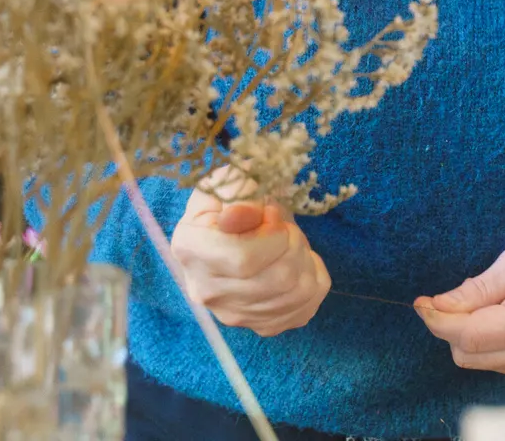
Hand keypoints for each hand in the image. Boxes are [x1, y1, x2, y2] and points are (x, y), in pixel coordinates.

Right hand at [170, 168, 329, 337]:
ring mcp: (233, 314)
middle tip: (285, 227)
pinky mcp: (260, 325)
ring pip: (295, 294)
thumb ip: (238, 191)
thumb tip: (241, 214)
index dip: (273, 235)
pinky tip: (298, 264)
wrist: (235, 220)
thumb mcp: (232, 179)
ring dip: (305, 260)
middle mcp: (205, 290)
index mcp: (190, 249)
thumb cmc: (233, 197)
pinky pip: (305, 308)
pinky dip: (313, 280)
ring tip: (291, 243)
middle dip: (294, 244)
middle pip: (276, 279)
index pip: (244, 259)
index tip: (273, 214)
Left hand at [416, 225, 504, 381]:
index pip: (471, 335)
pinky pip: (489, 362)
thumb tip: (437, 307)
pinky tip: (500, 316)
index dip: (438, 320)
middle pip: (467, 352)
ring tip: (493, 300)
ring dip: (468, 332)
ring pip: (474, 360)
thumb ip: (478, 288)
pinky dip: (483, 341)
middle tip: (461, 292)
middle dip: (452, 324)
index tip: (421, 302)